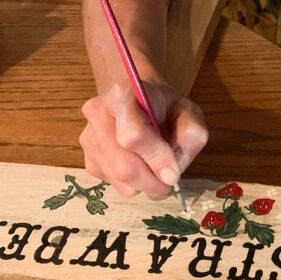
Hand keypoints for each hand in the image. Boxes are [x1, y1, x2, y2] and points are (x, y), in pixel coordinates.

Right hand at [79, 80, 207, 198]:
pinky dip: (134, 183)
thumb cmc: (162, 105)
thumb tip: (175, 168)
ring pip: (120, 182)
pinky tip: (140, 163)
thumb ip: (191, 133)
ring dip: (145, 183)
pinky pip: (115, 185)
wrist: (135, 99)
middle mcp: (98, 115)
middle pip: (123, 167)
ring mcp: (89, 139)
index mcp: (122, 94)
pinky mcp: (89, 160)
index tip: (174, 173)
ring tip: (155, 163)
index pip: (133, 135)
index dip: (156, 158)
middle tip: (170, 178)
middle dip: (153, 180)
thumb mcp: (187, 110)